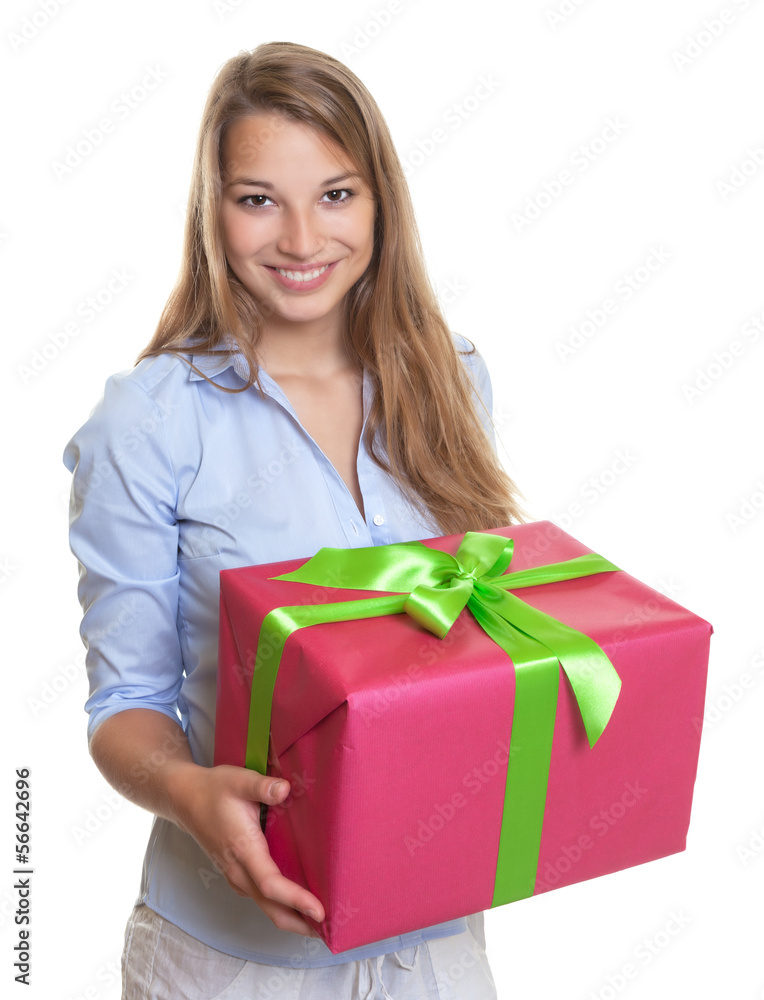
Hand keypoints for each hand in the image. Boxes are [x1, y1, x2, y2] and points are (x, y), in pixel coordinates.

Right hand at [169, 763, 324, 937]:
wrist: (185, 799)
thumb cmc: (215, 789)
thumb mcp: (239, 780)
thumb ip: (263, 786)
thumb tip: (285, 789)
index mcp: (243, 849)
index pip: (271, 884)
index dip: (296, 900)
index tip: (319, 910)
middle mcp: (239, 869)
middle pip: (270, 907)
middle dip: (299, 922)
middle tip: (329, 929)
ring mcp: (236, 874)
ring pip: (265, 905)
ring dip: (291, 917)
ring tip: (319, 922)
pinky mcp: (236, 873)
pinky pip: (260, 897)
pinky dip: (280, 906)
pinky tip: (296, 904)